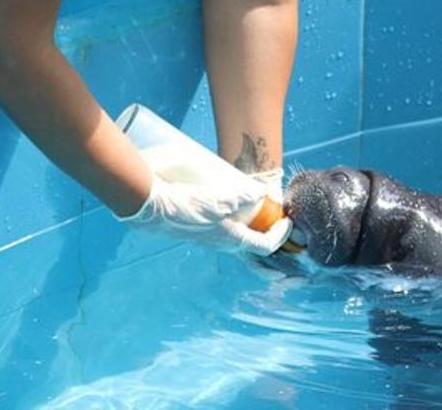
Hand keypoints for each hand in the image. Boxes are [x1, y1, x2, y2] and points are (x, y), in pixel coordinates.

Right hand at [118, 164, 292, 255]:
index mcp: (230, 240)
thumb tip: (260, 193)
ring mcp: (209, 236)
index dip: (281, 236)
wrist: (151, 207)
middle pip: (252, 249)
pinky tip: (234, 207)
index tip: (289, 222)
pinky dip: (235, 222)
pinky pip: (223, 227)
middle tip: (281, 234)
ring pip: (237, 237)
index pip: (264, 246)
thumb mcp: (218, 199)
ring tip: (261, 217)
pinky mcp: (197, 227)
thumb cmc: (185, 206)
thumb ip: (242, 194)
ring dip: (252, 232)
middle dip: (269, 246)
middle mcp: (221, 242)